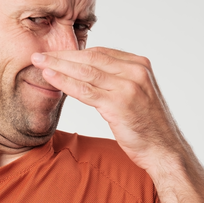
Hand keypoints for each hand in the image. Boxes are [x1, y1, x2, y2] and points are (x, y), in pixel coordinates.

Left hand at [31, 47, 184, 171]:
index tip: (55, 53)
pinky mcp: (119, 105)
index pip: (101, 52)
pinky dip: (65, 83)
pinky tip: (49, 78)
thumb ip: (119, 79)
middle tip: (39, 54)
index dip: (75, 52)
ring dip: (59, 66)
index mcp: (140, 65)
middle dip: (62, 55)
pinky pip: (85, 91)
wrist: (165, 150)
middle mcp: (135, 71)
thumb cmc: (148, 126)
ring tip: (38, 63)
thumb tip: (91, 72)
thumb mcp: (137, 93)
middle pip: (91, 58)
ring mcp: (128, 87)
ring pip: (86, 72)